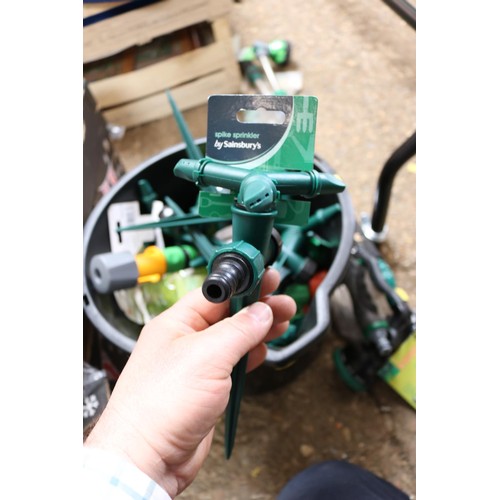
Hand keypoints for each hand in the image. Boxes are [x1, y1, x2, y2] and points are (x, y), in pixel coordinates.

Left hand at [84, 268, 295, 496]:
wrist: (148, 456)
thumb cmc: (158, 405)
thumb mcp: (207, 356)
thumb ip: (238, 330)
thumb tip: (261, 312)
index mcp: (177, 322)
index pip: (215, 292)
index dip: (243, 283)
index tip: (266, 278)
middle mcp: (186, 340)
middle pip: (228, 313)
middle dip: (257, 306)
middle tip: (282, 302)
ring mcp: (196, 364)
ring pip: (234, 337)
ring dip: (259, 329)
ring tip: (282, 321)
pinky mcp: (206, 386)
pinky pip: (233, 362)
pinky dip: (250, 354)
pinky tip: (263, 349)